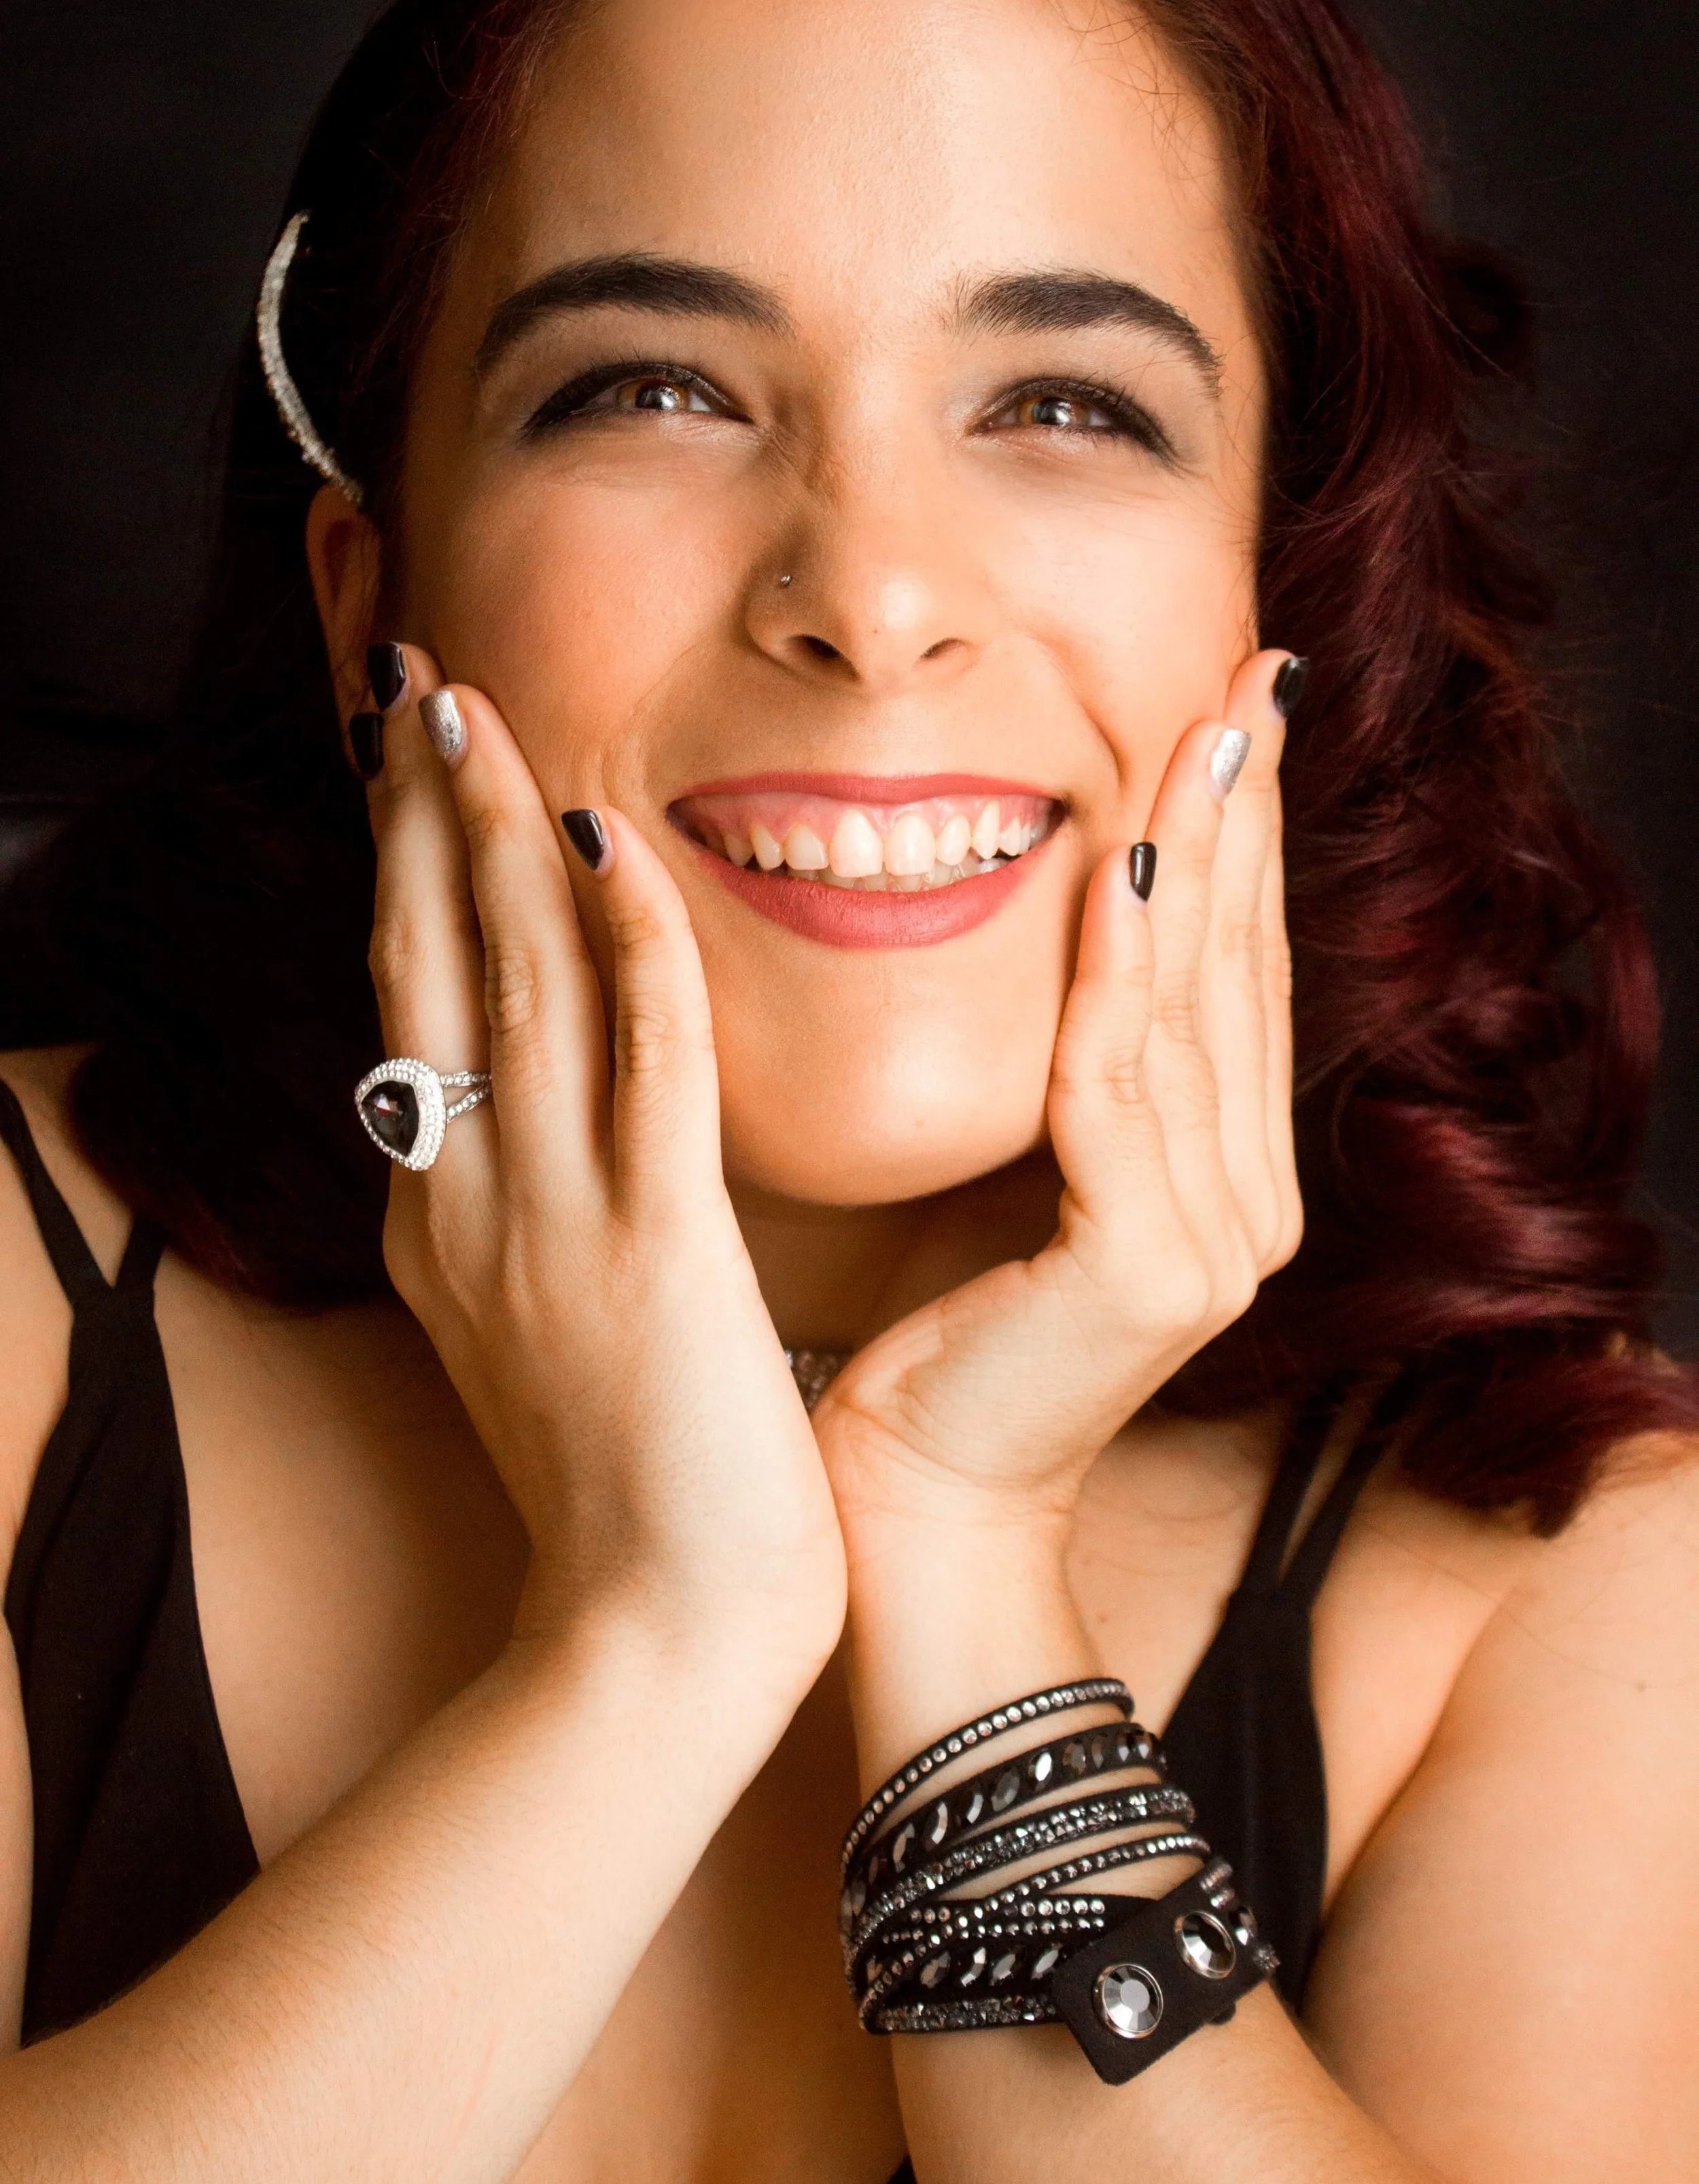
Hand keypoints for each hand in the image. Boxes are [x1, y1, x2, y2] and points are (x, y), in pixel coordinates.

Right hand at [359, 648, 844, 1699]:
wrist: (655, 1639)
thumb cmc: (627, 1490)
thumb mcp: (543, 1326)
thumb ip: (529, 1214)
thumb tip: (528, 1123)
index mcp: (446, 1218)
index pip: (416, 1009)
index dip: (408, 874)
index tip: (416, 767)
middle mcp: (470, 1202)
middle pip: (427, 968)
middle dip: (417, 816)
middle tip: (420, 684)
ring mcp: (547, 1223)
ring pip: (505, 988)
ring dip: (487, 838)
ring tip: (476, 715)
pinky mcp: (651, 1252)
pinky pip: (637, 1064)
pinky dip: (623, 945)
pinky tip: (611, 845)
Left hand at [813, 647, 1302, 1559]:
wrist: (907, 1504)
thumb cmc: (936, 1330)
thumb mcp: (1019, 1169)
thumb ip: (1073, 1067)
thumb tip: (1067, 914)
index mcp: (1224, 1177)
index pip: (1233, 975)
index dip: (1239, 842)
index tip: (1231, 716)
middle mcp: (1245, 1202)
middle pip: (1238, 969)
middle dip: (1242, 816)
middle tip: (1248, 679)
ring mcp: (1213, 1239)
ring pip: (1195, 1007)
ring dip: (1195, 858)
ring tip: (1202, 734)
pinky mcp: (1148, 1269)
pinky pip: (1120, 1085)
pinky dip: (1118, 974)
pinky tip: (1117, 872)